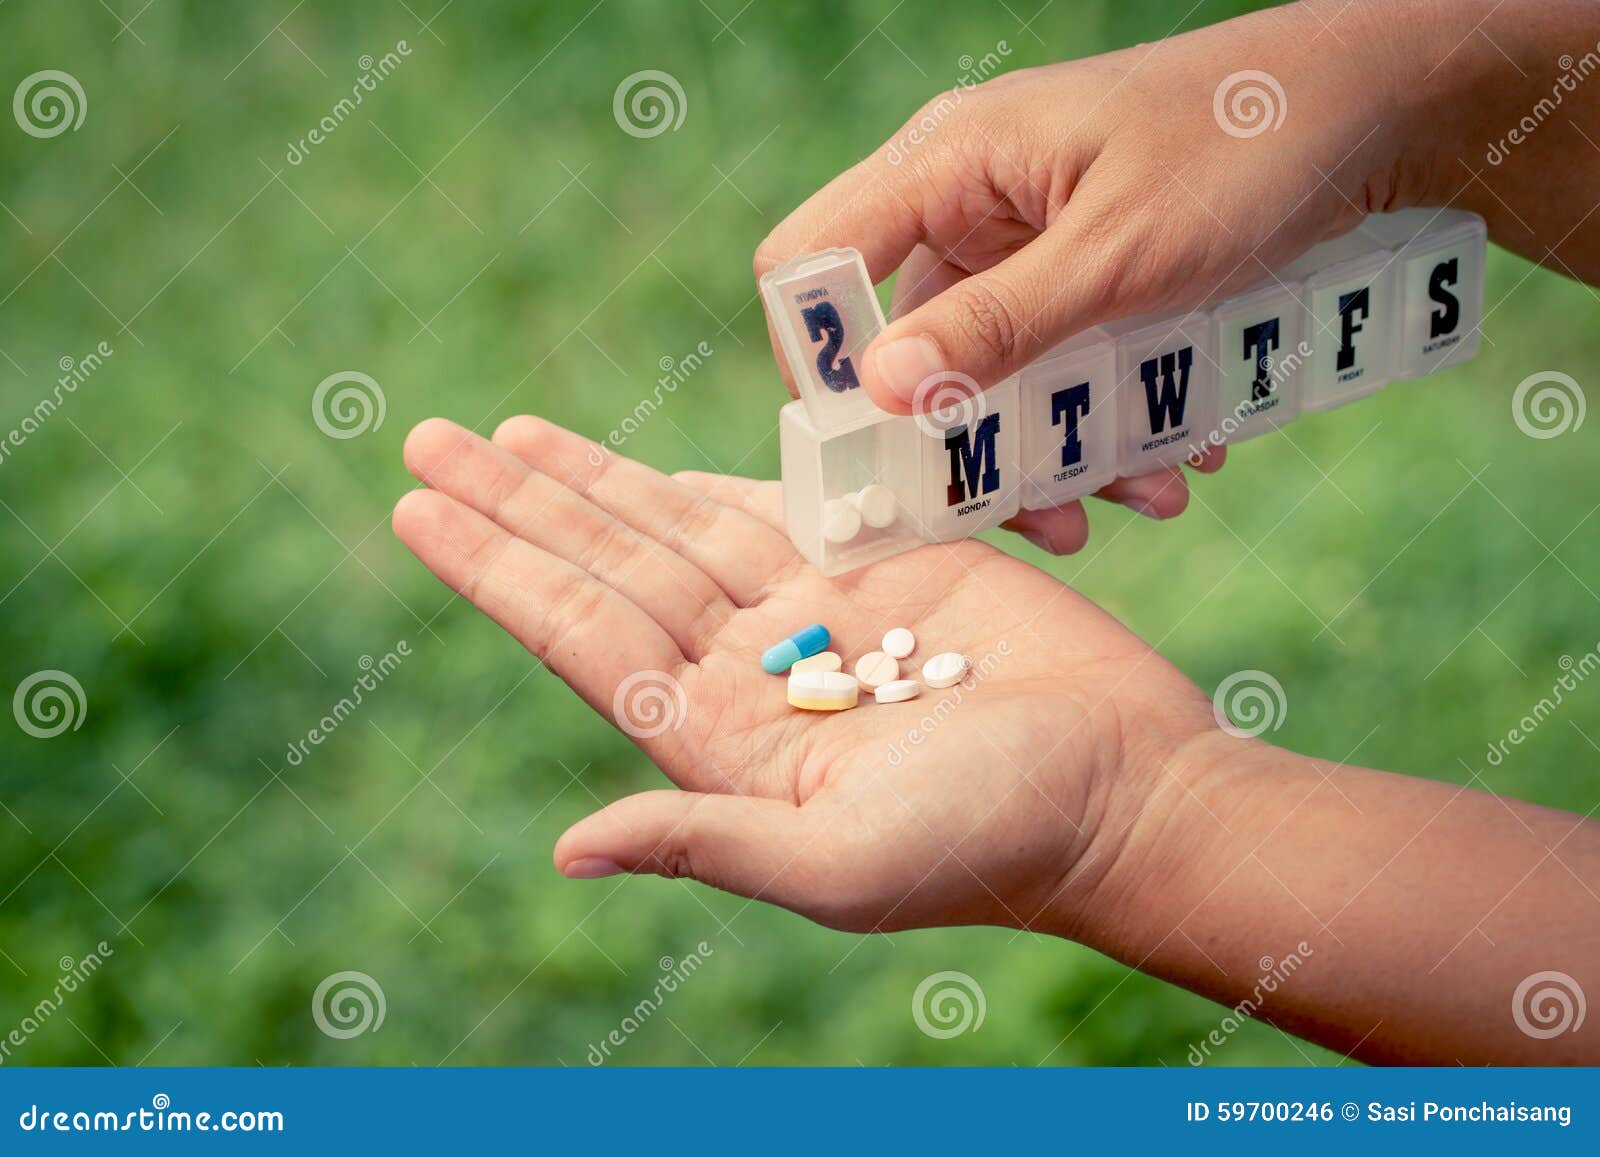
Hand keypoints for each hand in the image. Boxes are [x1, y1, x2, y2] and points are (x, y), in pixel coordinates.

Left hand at [392, 416, 1216, 935]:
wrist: (1124, 789)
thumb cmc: (994, 843)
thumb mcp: (842, 866)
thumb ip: (706, 842)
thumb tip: (569, 850)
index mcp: (721, 742)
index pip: (582, 636)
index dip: (498, 570)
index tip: (416, 508)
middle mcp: (750, 671)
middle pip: (606, 566)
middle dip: (517, 503)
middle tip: (425, 438)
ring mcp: (813, 615)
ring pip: (673, 528)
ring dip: (588, 480)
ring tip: (506, 435)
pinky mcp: (883, 568)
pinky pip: (772, 508)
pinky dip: (700, 480)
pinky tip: (634, 463)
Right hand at [756, 0, 1435, 551]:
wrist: (1375, 106)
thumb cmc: (1249, 149)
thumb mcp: (1124, 255)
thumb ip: (1000, 324)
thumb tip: (878, 391)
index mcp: (947, 164)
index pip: (810, 265)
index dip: (822, 366)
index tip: (883, 456)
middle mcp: (965, 200)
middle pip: (904, 343)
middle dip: (966, 441)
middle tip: (1033, 515)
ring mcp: (1020, 237)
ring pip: (989, 369)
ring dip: (1052, 447)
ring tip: (1138, 497)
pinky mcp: (1073, 268)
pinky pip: (1053, 360)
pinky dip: (1101, 415)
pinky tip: (1172, 454)